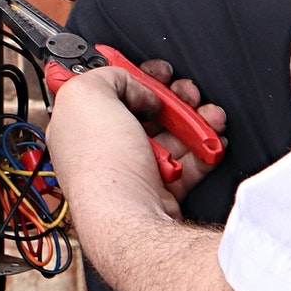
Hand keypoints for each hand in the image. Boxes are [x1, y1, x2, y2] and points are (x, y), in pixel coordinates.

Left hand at [45, 59, 226, 218]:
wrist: (130, 219)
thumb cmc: (101, 165)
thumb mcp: (87, 94)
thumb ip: (107, 75)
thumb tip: (132, 85)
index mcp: (77, 125)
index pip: (104, 92)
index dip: (132, 76)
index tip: (154, 71)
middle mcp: (101, 149)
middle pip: (142, 112)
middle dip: (171, 97)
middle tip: (186, 92)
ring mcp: (131, 171)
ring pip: (169, 135)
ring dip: (193, 120)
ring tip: (209, 114)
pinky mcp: (158, 191)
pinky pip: (187, 164)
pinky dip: (203, 149)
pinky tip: (213, 139)